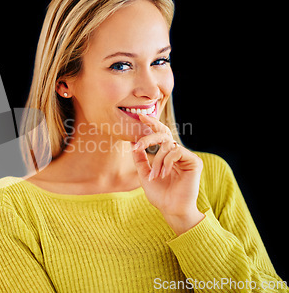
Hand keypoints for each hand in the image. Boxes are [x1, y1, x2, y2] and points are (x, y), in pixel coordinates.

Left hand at [131, 113, 204, 234]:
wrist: (171, 209)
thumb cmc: (160, 195)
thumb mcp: (144, 174)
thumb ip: (140, 159)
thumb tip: (132, 143)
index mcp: (167, 154)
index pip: (160, 135)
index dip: (152, 124)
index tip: (140, 117)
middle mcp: (177, 153)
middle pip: (163, 135)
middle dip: (148, 138)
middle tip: (138, 145)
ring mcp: (186, 156)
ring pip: (168, 145)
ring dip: (156, 161)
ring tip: (153, 176)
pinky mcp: (194, 161)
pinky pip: (176, 152)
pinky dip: (166, 162)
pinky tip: (163, 174)